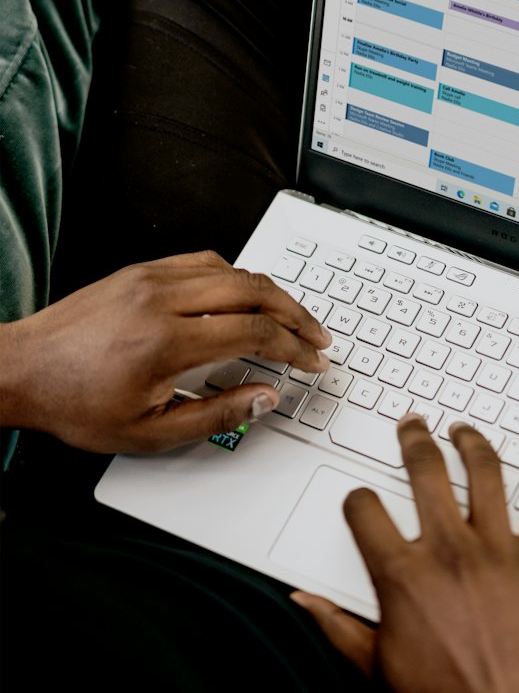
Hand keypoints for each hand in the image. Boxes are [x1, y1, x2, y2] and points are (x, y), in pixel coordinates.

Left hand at [0, 250, 330, 451]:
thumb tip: (265, 397)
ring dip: (271, 291)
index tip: (312, 361)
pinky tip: (245, 295)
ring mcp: (150, 278)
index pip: (256, 332)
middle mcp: (162, 299)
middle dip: (297, 314)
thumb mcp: (150, 432)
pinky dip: (235, 275)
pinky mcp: (140, 270)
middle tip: (316, 335)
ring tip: (290, 315)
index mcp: (168, 342)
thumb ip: (217, 414)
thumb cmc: (74, 402)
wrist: (21, 370)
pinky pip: (202, 260)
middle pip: (255, 290)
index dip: (295, 348)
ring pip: (232, 269)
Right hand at [293, 417, 518, 692]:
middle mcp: (450, 553)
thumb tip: (305, 601)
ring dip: (473, 444)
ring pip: (486, 473)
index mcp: (403, 577)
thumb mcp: (375, 670)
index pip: (365, 510)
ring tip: (465, 433)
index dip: (357, 499)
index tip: (362, 501)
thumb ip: (337, 626)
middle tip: (413, 428)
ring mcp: (499, 554)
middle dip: (414, 441)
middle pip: (426, 471)